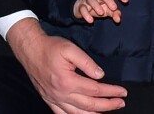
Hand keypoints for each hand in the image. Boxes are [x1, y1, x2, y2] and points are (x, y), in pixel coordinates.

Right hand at [7, 17, 126, 113]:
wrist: (31, 51)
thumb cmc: (51, 47)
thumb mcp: (70, 49)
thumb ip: (87, 62)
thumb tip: (101, 75)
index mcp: (68, 81)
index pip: (95, 90)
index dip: (111, 92)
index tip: (122, 92)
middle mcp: (61, 95)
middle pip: (89, 106)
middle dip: (108, 106)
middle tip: (121, 103)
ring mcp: (54, 100)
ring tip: (108, 111)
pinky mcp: (50, 101)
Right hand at [74, 0, 128, 23]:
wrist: (81, 7)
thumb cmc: (98, 7)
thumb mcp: (107, 10)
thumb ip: (114, 13)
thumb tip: (119, 19)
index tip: (126, 0)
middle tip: (114, 8)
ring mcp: (88, 0)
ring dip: (96, 6)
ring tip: (101, 13)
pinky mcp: (81, 7)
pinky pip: (83, 9)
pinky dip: (86, 14)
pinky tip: (91, 20)